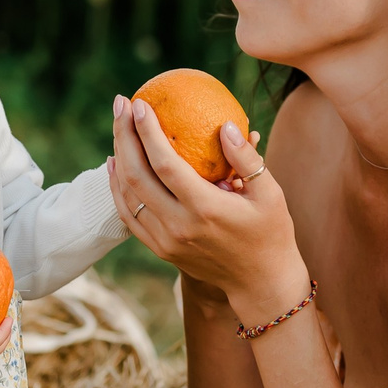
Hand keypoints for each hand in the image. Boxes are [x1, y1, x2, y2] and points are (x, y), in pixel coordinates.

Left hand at [111, 96, 309, 325]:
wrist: (260, 283)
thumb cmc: (271, 232)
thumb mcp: (269, 193)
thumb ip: (246, 158)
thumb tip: (225, 124)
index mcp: (206, 209)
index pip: (165, 164)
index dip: (147, 132)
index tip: (140, 104)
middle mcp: (179, 226)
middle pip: (137, 175)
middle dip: (124, 135)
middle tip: (121, 105)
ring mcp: (166, 241)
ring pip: (127, 195)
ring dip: (118, 158)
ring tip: (118, 128)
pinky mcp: (160, 250)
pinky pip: (129, 215)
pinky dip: (118, 188)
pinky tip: (116, 165)